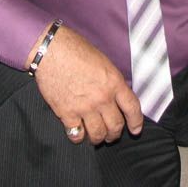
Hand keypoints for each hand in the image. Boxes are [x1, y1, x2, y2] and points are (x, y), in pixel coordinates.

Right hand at [33, 26, 143, 145]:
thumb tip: (114, 95)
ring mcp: (84, 107)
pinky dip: (78, 136)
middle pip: (116, 126)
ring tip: (96, 137)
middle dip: (115, 134)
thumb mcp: (102, 61)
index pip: (132, 108)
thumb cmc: (75, 49)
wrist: (51, 50)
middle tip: (112, 135)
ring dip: (98, 138)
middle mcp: (102, 97)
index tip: (135, 129)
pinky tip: (77, 132)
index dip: (136, 122)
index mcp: (114, 82)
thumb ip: (110, 81)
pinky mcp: (66, 113)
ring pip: (98, 134)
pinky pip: (76, 134)